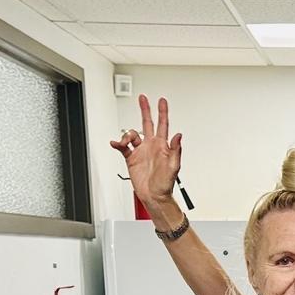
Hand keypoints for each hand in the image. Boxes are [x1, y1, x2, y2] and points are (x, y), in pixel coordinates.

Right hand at [110, 94, 182, 209]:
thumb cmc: (166, 184)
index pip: (163, 124)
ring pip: (132, 135)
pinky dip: (118, 144)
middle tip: (143, 98)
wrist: (154, 196)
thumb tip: (179, 135)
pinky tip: (115, 143)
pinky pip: (123, 147)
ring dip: (127, 135)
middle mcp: (151, 146)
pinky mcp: (132, 159)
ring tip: (124, 142)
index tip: (162, 101)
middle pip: (147, 123)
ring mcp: (141, 151)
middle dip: (145, 110)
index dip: (162, 112)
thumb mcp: (174, 167)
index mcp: (162, 146)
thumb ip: (176, 150)